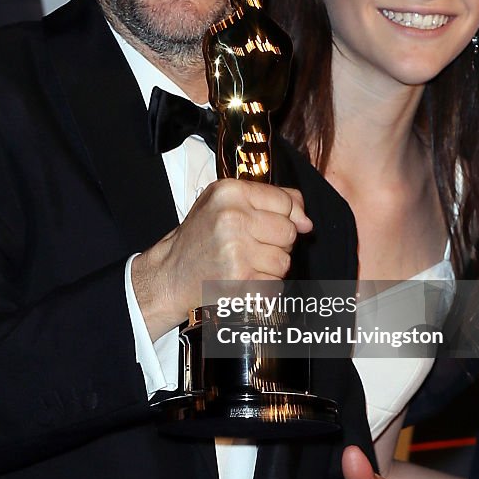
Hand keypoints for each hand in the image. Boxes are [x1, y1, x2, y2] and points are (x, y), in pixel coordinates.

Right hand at [131, 180, 311, 340]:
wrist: (171, 274)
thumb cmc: (201, 237)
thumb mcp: (227, 204)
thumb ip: (271, 200)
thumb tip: (307, 222)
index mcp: (230, 192)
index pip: (286, 201)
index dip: (285, 216)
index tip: (267, 226)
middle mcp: (232, 217)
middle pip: (289, 232)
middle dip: (277, 244)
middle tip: (250, 247)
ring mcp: (236, 249)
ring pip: (284, 261)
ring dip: (269, 267)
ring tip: (244, 263)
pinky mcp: (238, 278)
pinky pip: (274, 284)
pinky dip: (263, 286)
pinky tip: (243, 279)